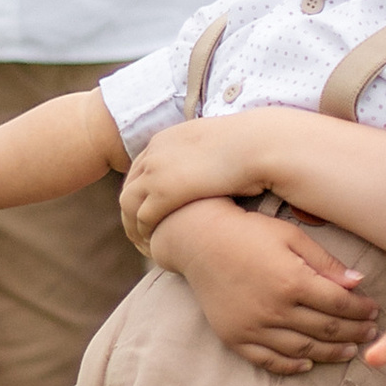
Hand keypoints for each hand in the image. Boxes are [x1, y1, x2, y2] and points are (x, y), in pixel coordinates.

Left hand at [119, 114, 293, 251]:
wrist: (257, 145)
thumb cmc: (251, 147)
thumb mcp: (220, 146)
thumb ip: (208, 157)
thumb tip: (215, 168)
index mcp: (168, 139)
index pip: (140, 168)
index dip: (142, 193)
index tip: (149, 211)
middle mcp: (156, 152)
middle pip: (129, 186)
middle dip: (131, 212)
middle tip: (142, 234)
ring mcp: (157, 171)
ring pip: (129, 205)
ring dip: (134, 228)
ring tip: (147, 245)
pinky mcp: (164, 191)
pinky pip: (143, 218)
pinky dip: (146, 234)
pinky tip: (156, 247)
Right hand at [150, 199, 379, 374]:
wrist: (199, 241)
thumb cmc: (248, 232)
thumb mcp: (291, 235)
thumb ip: (325, 261)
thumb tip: (358, 283)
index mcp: (293, 281)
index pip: (339, 304)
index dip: (361, 310)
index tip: (373, 311)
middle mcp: (275, 309)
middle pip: (326, 329)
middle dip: (353, 332)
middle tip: (369, 333)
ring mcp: (253, 327)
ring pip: (302, 349)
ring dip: (330, 353)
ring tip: (348, 352)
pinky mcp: (235, 337)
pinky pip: (268, 360)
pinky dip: (291, 365)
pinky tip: (307, 363)